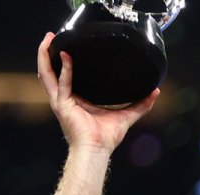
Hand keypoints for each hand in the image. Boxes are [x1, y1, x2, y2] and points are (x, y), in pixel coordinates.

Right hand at [36, 32, 158, 151]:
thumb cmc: (105, 139)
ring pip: (46, 75)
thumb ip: (140, 104)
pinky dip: (65, 70)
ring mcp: (61, 102)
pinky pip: (62, 84)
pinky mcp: (62, 105)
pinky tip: (66, 56)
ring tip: (48, 40)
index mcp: (75, 100)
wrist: (97, 151)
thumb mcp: (126, 115)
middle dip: (47, 54)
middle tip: (51, 37)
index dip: (63, 62)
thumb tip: (155, 92)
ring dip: (44, 56)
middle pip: (50, 72)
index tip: (66, 46)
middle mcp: (64, 99)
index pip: (64, 76)